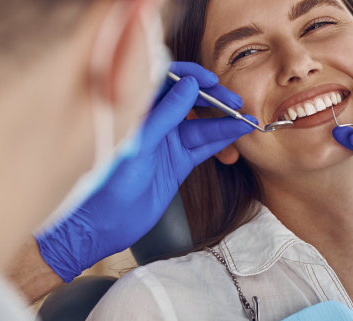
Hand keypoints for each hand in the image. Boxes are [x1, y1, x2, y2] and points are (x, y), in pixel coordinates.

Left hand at [36, 62, 256, 282]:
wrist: (106, 222)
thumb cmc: (109, 181)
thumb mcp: (139, 142)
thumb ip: (164, 113)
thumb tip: (189, 85)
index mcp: (137, 111)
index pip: (166, 81)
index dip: (190, 76)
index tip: (211, 79)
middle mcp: (154, 123)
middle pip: (189, 101)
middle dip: (214, 98)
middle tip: (235, 101)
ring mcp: (167, 143)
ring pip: (201, 125)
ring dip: (224, 122)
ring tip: (246, 119)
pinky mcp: (178, 163)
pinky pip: (204, 146)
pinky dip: (222, 140)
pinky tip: (238, 133)